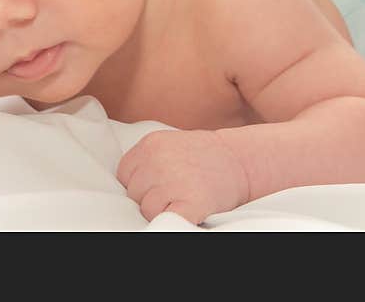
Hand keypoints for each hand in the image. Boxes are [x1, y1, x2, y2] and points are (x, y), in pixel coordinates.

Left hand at [116, 129, 249, 224]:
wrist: (241, 160)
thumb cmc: (203, 156)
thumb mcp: (168, 145)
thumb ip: (147, 161)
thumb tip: (128, 187)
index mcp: (150, 144)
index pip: (124, 174)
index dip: (139, 184)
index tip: (157, 185)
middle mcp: (158, 160)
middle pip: (133, 193)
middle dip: (149, 198)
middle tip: (174, 192)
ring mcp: (173, 180)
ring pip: (147, 210)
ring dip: (162, 211)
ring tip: (182, 200)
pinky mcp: (191, 201)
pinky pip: (166, 220)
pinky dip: (173, 221)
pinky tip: (186, 212)